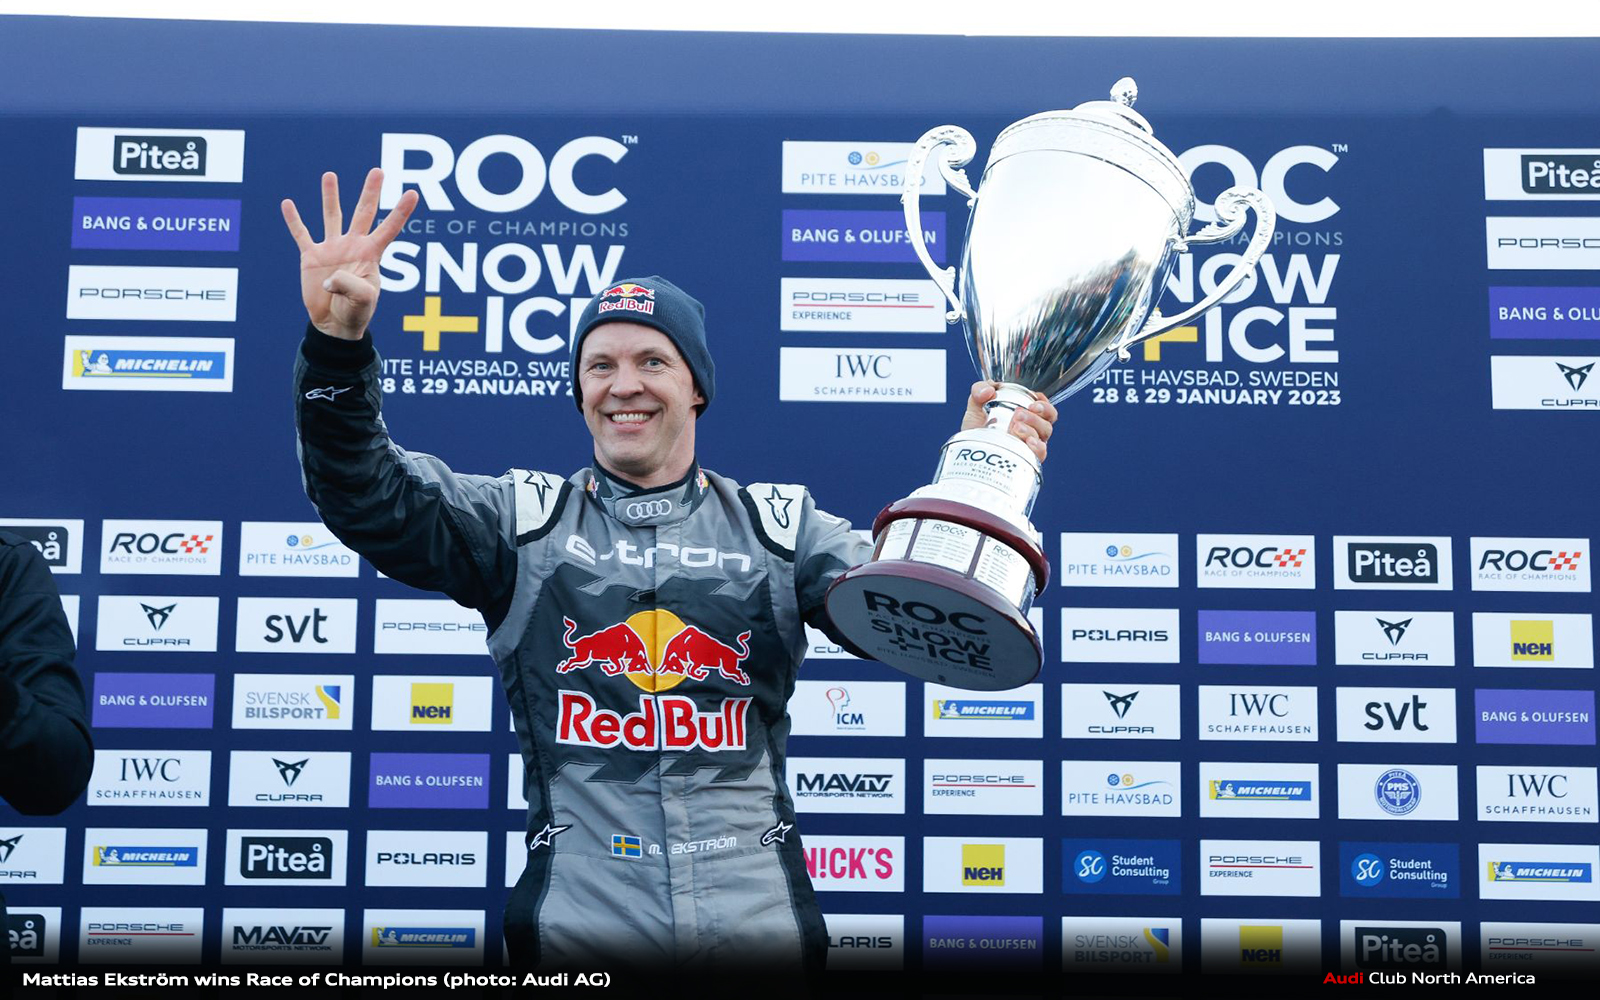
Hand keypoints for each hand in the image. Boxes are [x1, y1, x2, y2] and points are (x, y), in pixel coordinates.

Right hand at [281, 168, 418, 340]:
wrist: (335, 324)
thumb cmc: (356, 312)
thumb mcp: (362, 300)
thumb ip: (350, 286)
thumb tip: (330, 277)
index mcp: (371, 254)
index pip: (389, 228)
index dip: (401, 211)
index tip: (413, 193)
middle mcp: (353, 245)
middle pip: (364, 212)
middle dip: (371, 192)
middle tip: (378, 171)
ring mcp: (332, 248)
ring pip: (332, 216)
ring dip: (331, 196)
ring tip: (330, 175)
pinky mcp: (312, 257)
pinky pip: (302, 235)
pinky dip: (294, 220)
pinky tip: (288, 204)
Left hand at [960, 381, 1057, 463]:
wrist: (967, 450)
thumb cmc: (977, 427)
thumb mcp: (976, 404)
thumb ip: (979, 390)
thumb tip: (989, 390)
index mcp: (1027, 415)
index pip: (1046, 409)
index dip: (1044, 405)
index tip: (1033, 403)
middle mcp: (1032, 430)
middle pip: (1047, 422)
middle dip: (1036, 416)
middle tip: (1018, 413)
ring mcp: (1029, 445)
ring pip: (1043, 435)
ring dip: (1031, 429)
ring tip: (1015, 426)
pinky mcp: (1026, 459)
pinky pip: (1040, 453)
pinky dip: (1037, 446)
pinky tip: (1028, 442)